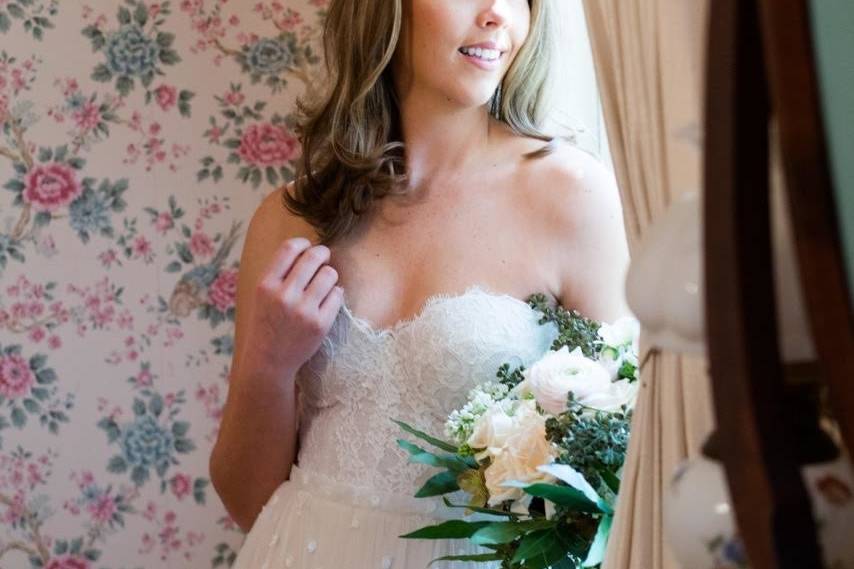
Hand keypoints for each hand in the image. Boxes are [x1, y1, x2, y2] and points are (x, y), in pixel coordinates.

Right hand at [239, 238, 343, 382]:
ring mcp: (303, 310)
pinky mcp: (320, 324)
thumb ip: (279, 274)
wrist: (269, 361)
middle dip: (322, 253)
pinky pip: (338, 295)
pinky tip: (328, 299)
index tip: (308, 246)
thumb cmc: (267, 324)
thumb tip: (306, 248)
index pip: (289, 249)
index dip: (303, 243)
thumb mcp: (262, 296)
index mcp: (266, 285)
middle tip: (324, 257)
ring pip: (329, 274)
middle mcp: (284, 295)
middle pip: (313, 257)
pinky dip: (335, 293)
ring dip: (329, 275)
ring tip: (324, 283)